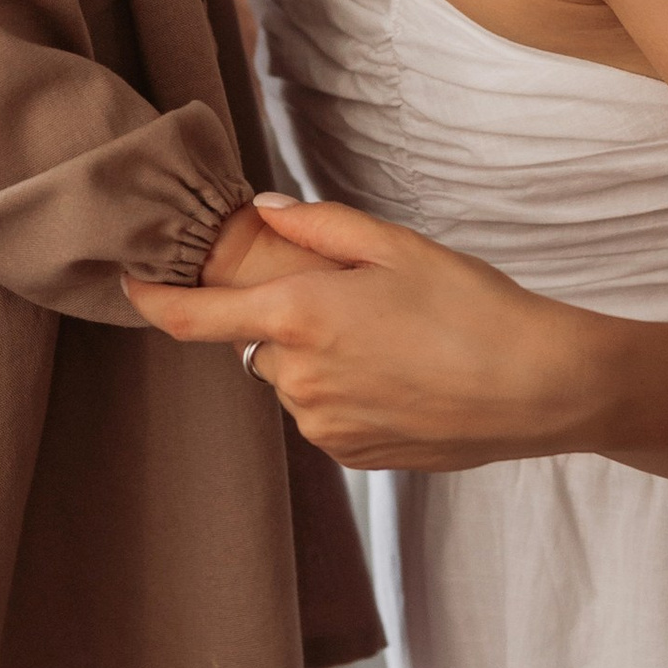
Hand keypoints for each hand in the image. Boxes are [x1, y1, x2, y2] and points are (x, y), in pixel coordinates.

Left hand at [128, 193, 600, 472]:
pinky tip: (405, 378)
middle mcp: (298, 379)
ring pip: (297, 382)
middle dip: (291, 321)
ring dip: (323, 359)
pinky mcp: (353, 456)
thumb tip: (266, 212)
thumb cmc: (474, 306)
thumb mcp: (397, 245)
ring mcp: (324, 425)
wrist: (538, 388)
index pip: (194, 318)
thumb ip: (319, 226)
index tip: (130, 283)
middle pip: (260, 344)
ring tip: (398, 343)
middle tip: (358, 302)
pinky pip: (327, 415)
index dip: (153, 300)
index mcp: (299, 317)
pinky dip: (349, 393)